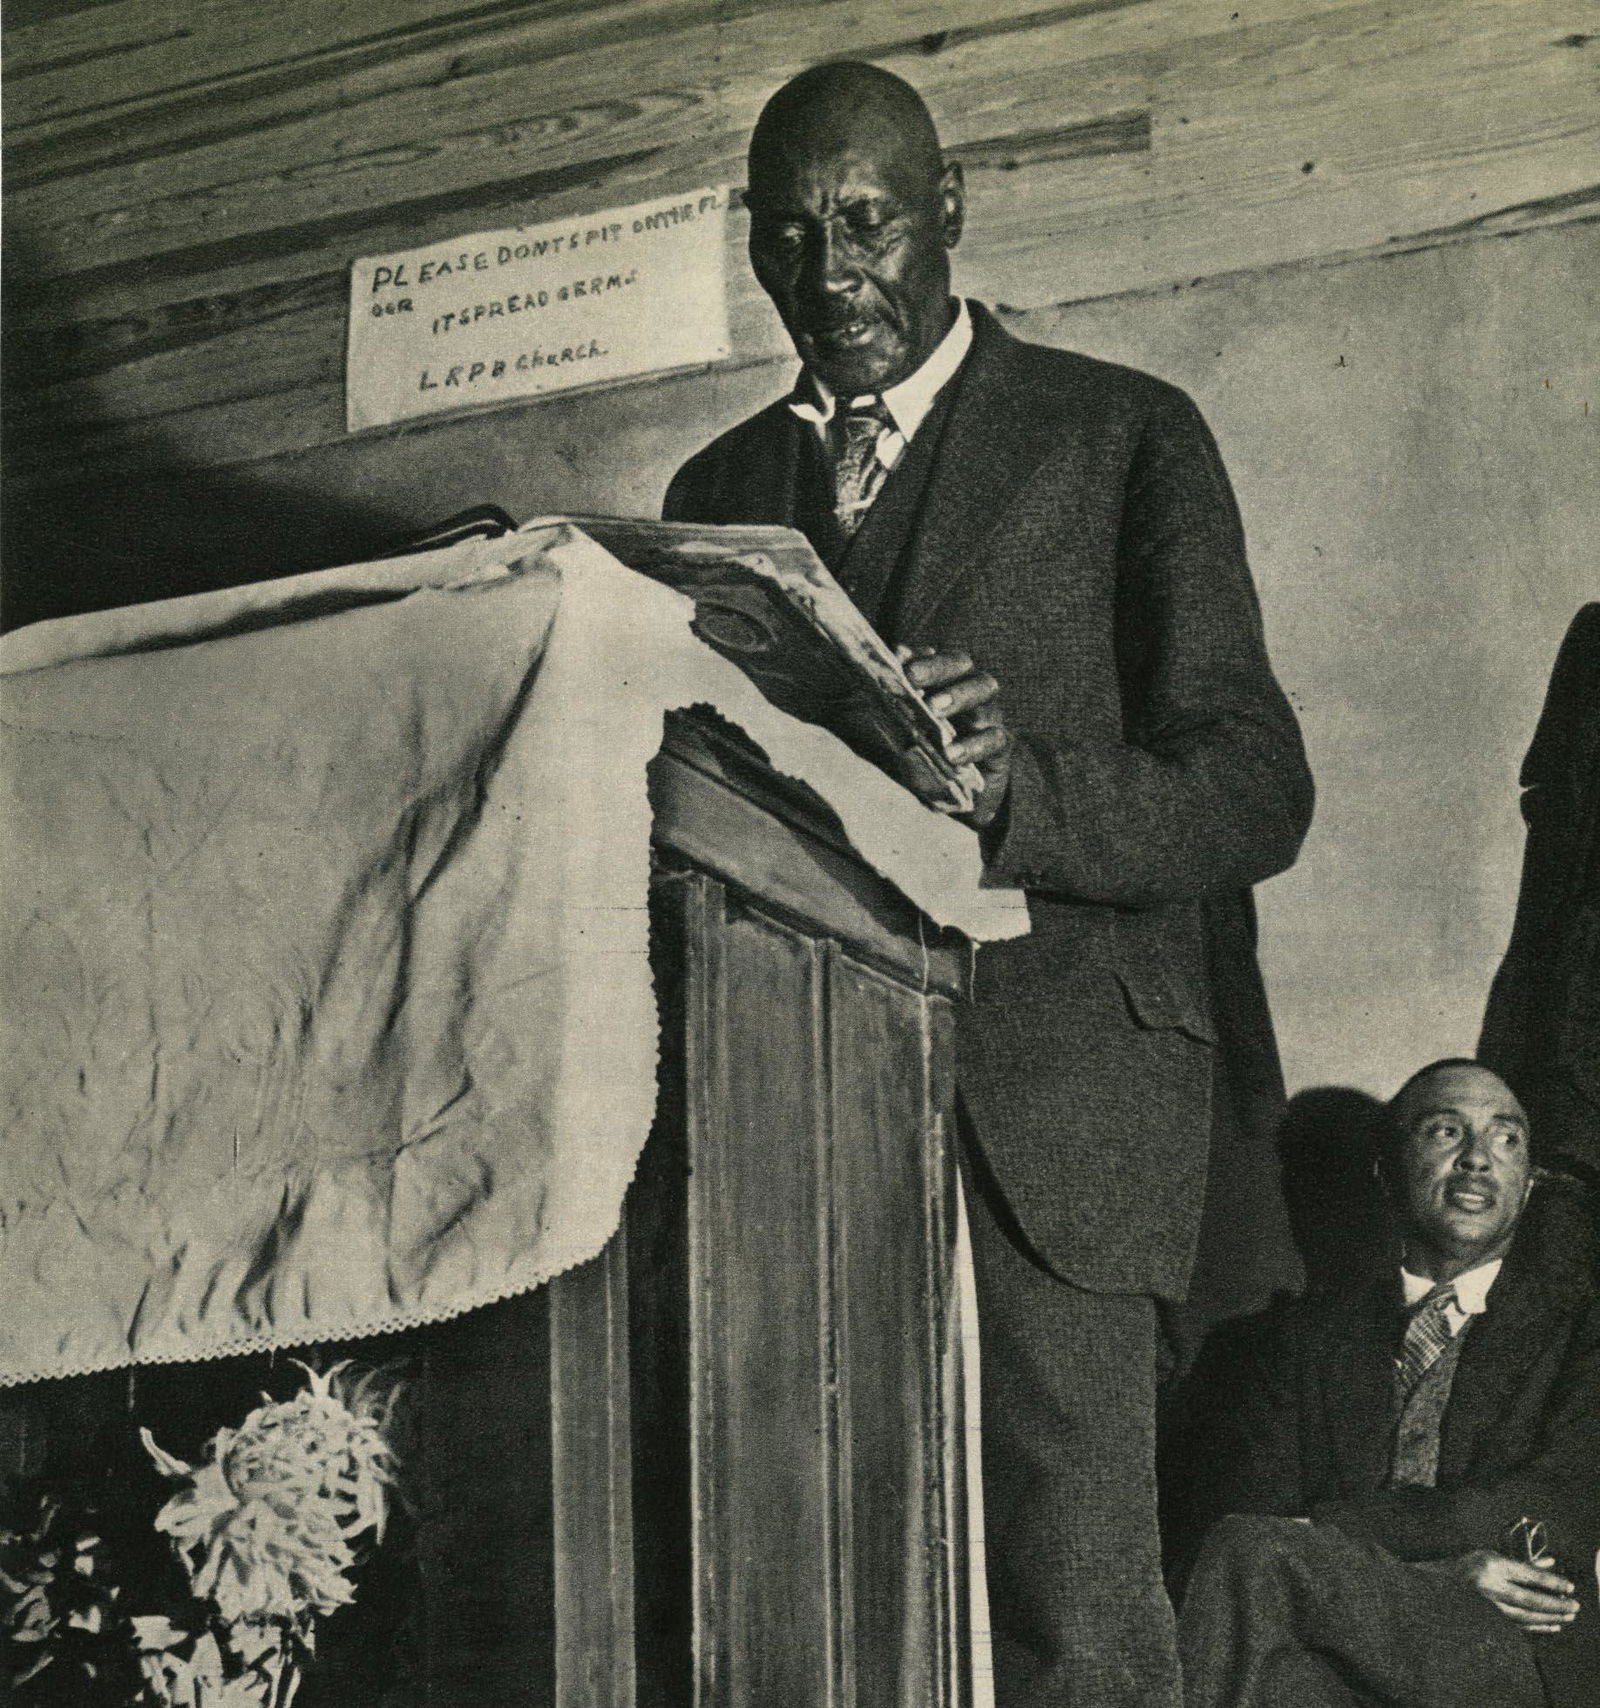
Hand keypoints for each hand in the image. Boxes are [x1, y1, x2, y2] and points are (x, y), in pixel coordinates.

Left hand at [898, 645, 1011, 828]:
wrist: (953, 798)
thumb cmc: (921, 755)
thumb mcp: (897, 731)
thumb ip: (888, 703)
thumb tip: (871, 677)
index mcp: (944, 682)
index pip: (936, 657)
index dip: (922, 657)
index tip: (900, 664)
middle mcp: (968, 690)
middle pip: (963, 665)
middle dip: (938, 668)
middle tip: (913, 680)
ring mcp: (987, 715)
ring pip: (984, 692)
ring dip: (959, 696)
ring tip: (934, 710)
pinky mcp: (1000, 746)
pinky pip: (995, 738)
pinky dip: (974, 744)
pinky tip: (953, 754)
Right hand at [1423, 1549, 1579, 1633]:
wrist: (1434, 1584)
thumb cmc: (1464, 1565)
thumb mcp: (1490, 1555)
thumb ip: (1520, 1561)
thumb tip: (1549, 1563)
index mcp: (1490, 1565)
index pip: (1527, 1574)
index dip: (1551, 1581)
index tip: (1570, 1586)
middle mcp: (1489, 1586)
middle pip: (1530, 1599)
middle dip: (1555, 1604)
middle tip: (1575, 1605)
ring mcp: (1486, 1606)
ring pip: (1526, 1615)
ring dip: (1550, 1616)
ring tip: (1568, 1615)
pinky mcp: (1486, 1619)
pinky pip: (1517, 1625)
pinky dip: (1537, 1626)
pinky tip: (1552, 1625)